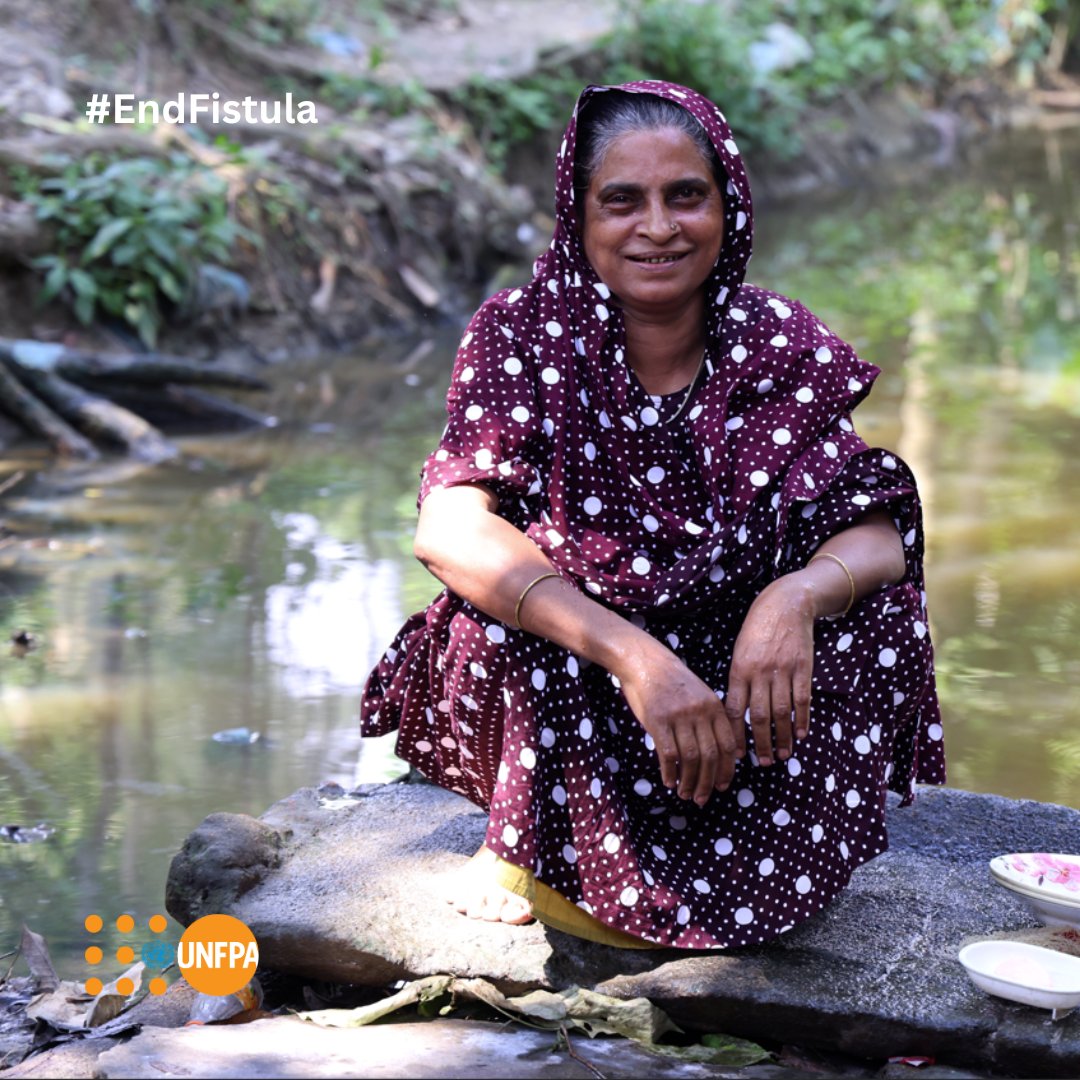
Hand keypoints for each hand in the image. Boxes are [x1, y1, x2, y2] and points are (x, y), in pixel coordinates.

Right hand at [615, 638, 737, 805]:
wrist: (645, 662)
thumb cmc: (672, 682)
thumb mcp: (699, 695)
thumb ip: (709, 720)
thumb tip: (715, 755)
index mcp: (714, 706)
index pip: (727, 745)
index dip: (726, 770)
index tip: (721, 786)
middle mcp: (700, 712)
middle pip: (710, 756)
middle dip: (708, 782)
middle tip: (702, 799)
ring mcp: (679, 716)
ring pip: (690, 758)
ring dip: (689, 781)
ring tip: (685, 794)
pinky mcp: (658, 720)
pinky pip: (668, 754)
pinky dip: (670, 772)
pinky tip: (668, 782)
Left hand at [724, 575, 815, 766]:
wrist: (784, 605)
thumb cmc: (757, 630)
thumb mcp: (740, 652)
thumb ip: (738, 680)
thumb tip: (734, 712)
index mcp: (739, 669)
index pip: (734, 709)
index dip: (735, 734)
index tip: (737, 753)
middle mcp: (759, 672)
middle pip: (758, 716)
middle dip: (760, 743)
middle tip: (764, 762)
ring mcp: (782, 670)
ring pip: (781, 712)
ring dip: (782, 737)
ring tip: (783, 754)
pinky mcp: (802, 668)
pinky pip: (802, 700)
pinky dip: (802, 720)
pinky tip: (801, 734)